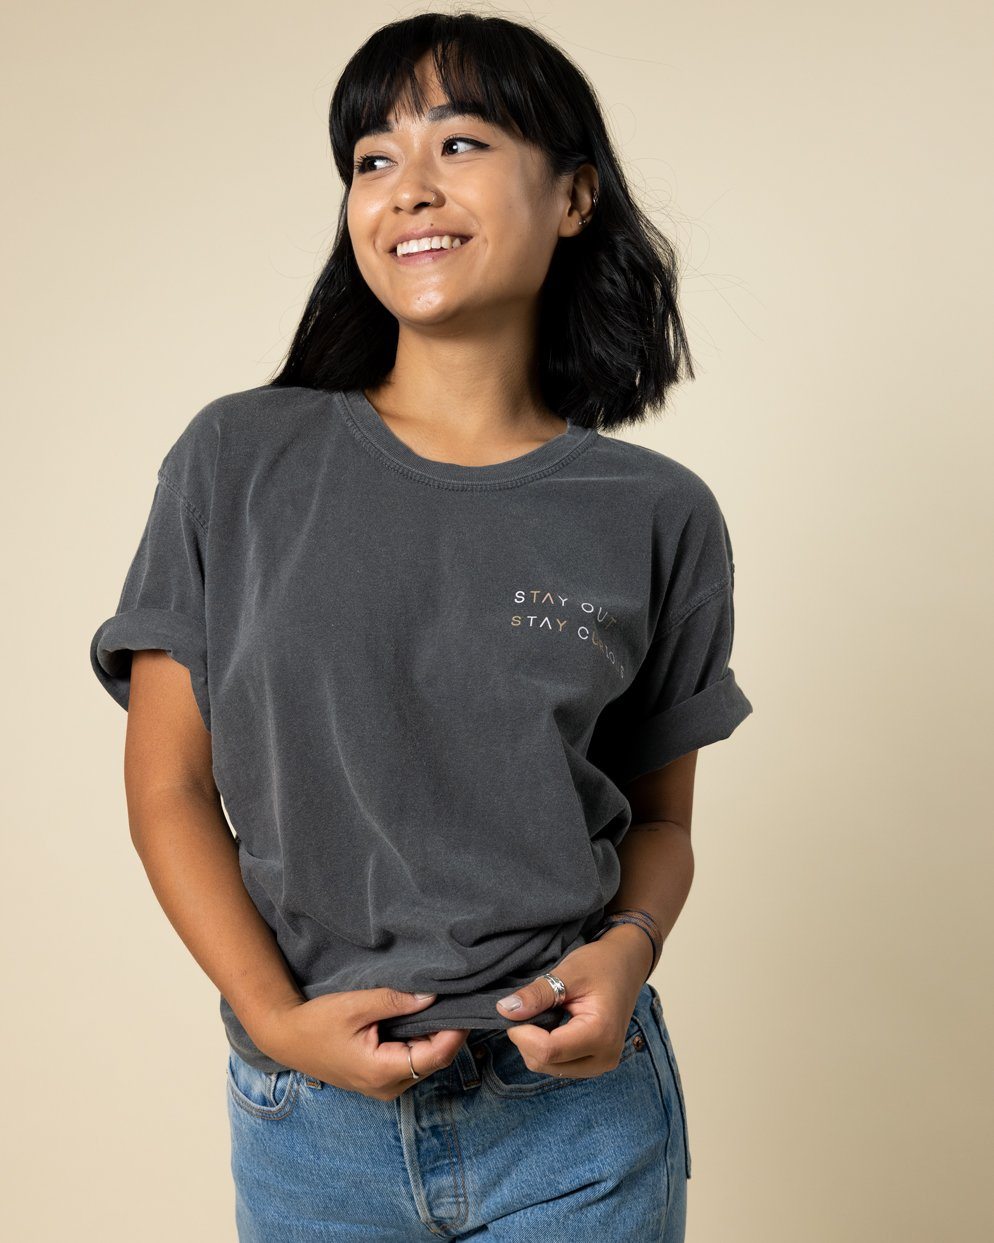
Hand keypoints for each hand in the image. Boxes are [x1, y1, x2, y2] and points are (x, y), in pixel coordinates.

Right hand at [249, 988, 470, 1100]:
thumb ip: (395, 1001)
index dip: (457, 1031)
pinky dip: (422, 1042)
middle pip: (436, 1060)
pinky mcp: (381, 1080)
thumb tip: (433, 994)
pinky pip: (413, 1062)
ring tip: (443, 1003)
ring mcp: (385, 1087)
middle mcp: (388, 1087)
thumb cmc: (317, 1022)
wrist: (288, 1038)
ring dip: (437, 1036)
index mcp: (383, 1072)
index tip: (467, 1005)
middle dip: (451, 1031)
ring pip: (427, 1062)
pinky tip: (423, 1018)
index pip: (436, 1055)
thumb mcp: (356, 1005)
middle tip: (459, 998)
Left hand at [493, 929, 650, 1079]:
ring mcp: (600, 1064)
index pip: (547, 1050)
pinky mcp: (593, 1064)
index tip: (514, 1008)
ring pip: (548, 1066)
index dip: (522, 1032)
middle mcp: (604, 1058)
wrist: (627, 965)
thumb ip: (537, 994)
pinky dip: (546, 1047)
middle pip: (544, 1062)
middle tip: (530, 1006)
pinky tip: (553, 1023)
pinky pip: (557, 1064)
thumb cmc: (601, 964)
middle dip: (527, 1037)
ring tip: (546, 1012)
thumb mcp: (568, 972)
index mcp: (601, 1034)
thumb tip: (504, 1010)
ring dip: (535, 1043)